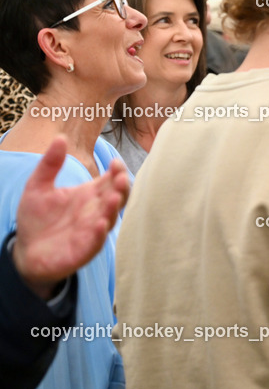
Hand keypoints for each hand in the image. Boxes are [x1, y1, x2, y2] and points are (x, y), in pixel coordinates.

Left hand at [12, 135, 128, 298]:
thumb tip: (60, 137)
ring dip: (113, 208)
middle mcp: (95, 211)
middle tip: (120, 177)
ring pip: (110, 218)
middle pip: (117, 196)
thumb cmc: (36, 218)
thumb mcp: (37, 186)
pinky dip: (99, 233)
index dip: (117, 171)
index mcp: (89, 194)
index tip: (115, 162)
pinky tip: (99, 224)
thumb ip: (50, 164)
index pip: (111, 180)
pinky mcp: (83, 249)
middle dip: (122, 187)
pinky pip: (96, 242)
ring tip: (112, 198)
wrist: (25, 251)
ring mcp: (92, 230)